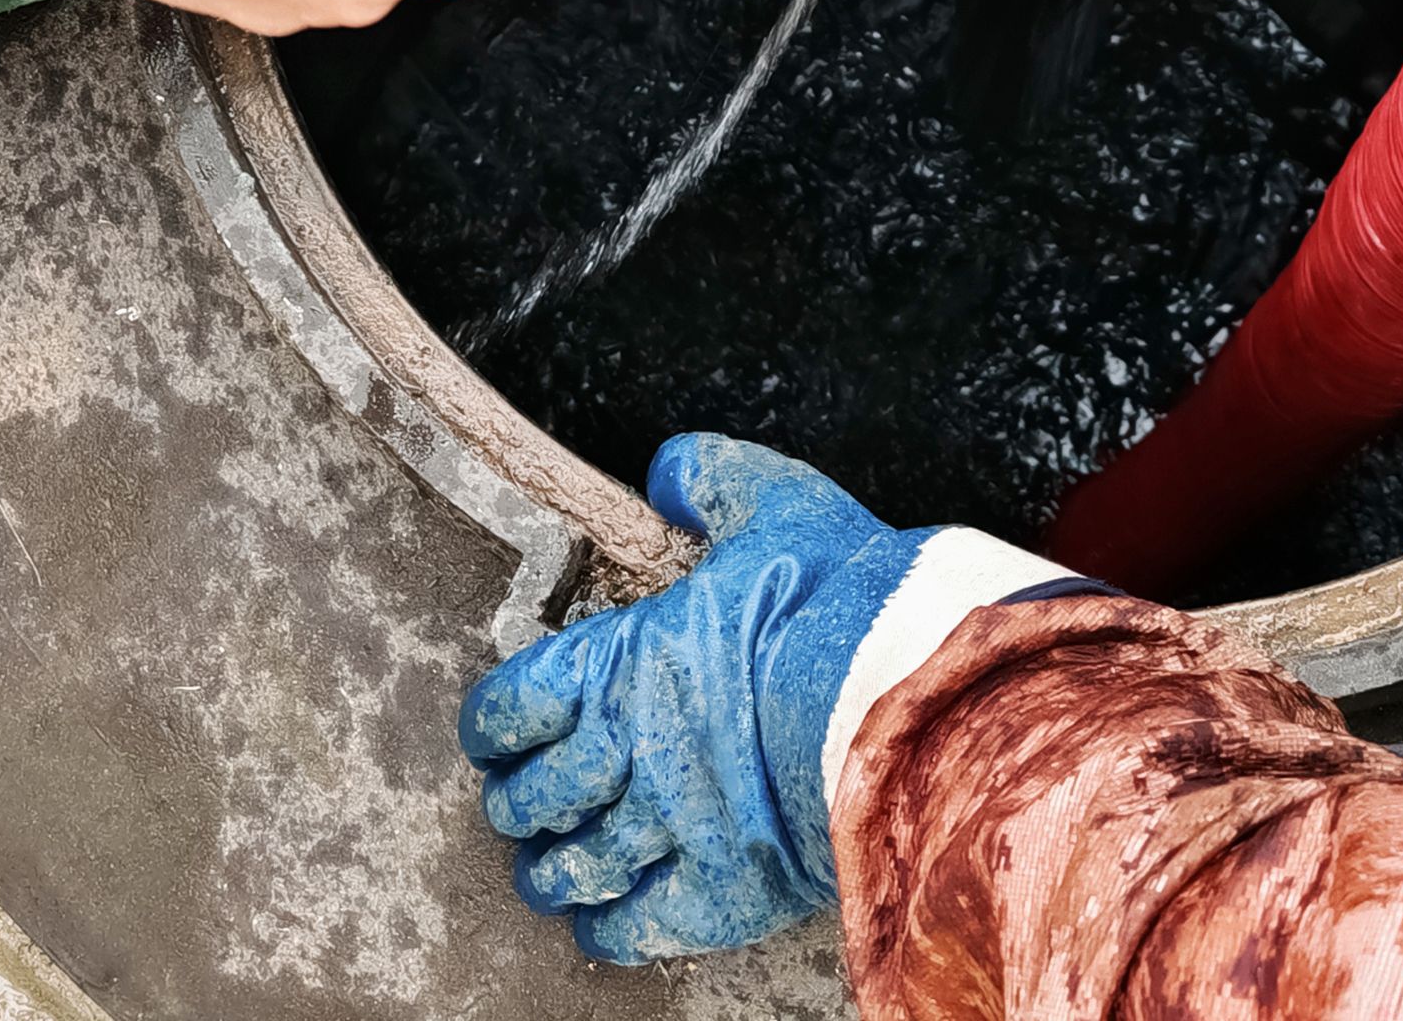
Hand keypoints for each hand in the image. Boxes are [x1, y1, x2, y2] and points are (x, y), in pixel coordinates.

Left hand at [459, 435, 1061, 963]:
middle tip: (523, 804)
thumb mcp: (775, 503)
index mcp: (623, 661)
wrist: (907, 696)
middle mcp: (628, 750)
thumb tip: (672, 472)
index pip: (513, 704)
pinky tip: (604, 924)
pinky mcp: (721, 892)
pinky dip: (610, 930)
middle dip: (521, 802)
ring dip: (552, 871)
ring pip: (575, 867)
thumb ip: (710, 480)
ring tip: (548, 871)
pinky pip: (637, 928)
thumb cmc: (843, 603)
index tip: (495, 734)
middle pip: (533, 795)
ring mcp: (670, 827)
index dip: (495, 724)